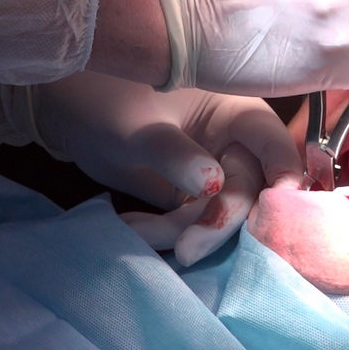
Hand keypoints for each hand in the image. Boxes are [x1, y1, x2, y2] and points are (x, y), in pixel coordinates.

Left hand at [13, 71, 303, 263]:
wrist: (65, 111)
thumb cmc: (105, 99)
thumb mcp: (138, 128)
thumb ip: (176, 155)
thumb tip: (213, 183)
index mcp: (236, 109)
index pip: (275, 145)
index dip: (284, 179)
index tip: (273, 219)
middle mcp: (235, 141)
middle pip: (250, 189)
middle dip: (219, 222)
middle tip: (187, 250)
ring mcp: (215, 169)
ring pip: (220, 213)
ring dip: (183, 231)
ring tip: (137, 232)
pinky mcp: (192, 195)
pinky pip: (194, 222)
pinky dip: (168, 231)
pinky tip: (133, 227)